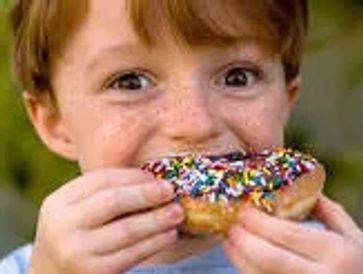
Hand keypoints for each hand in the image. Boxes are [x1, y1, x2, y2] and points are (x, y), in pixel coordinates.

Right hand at [28, 168, 183, 273]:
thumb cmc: (75, 237)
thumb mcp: (77, 213)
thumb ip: (103, 196)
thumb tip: (152, 182)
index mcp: (58, 202)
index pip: (100, 180)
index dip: (132, 176)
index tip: (155, 176)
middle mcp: (62, 225)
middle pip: (113, 201)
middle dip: (146, 193)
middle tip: (170, 189)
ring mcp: (76, 252)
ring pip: (127, 229)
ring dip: (157, 219)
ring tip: (177, 212)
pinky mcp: (94, 273)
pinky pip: (132, 254)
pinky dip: (155, 242)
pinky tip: (169, 234)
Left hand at [224, 196, 362, 273]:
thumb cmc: (361, 266)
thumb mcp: (355, 238)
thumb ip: (329, 212)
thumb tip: (300, 188)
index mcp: (338, 254)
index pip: (288, 234)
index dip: (258, 221)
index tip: (242, 210)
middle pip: (268, 258)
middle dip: (242, 240)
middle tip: (230, 225)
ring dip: (238, 258)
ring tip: (228, 240)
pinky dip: (248, 271)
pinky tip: (241, 259)